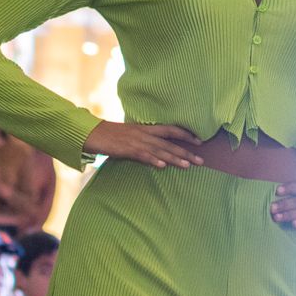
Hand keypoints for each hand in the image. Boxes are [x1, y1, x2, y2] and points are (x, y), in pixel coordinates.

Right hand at [82, 122, 203, 168]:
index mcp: (146, 128)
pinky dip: (152, 160)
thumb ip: (146, 139)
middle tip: (201, 160)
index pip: (171, 129)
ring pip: (160, 150)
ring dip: (174, 159)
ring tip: (188, 166)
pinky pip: (142, 155)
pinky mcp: (127, 150)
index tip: (200, 142)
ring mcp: (137, 142)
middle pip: (170, 143)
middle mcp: (145, 134)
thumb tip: (158, 149)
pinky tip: (162, 166)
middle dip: (186, 152)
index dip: (186, 135)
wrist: (94, 133)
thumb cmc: (112, 135)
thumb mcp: (132, 134)